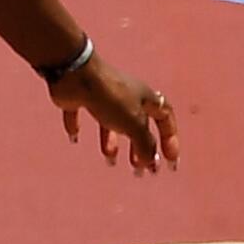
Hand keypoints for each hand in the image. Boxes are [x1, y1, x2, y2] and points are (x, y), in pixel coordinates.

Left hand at [52, 56, 179, 174]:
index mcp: (146, 98)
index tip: (169, 162)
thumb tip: (151, 163)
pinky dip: (76, 125)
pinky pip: (77, 112)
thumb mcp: (135, 124)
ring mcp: (101, 95)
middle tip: (137, 168)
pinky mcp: (78, 96)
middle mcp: (126, 95)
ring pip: (110, 121)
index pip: (165, 120)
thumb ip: (145, 145)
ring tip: (109, 160)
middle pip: (137, 124)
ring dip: (111, 141)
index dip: (170, 141)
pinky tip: (73, 137)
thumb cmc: (111, 97)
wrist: (75, 75)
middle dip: (140, 147)